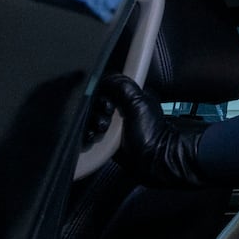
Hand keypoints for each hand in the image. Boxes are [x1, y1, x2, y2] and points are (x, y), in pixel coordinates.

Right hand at [95, 74, 209, 187]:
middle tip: (105, 122)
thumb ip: (124, 87)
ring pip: (89, 118)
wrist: (152, 162)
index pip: (105, 86)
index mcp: (130, 96)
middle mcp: (120, 108)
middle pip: (94, 103)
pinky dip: (87, 135)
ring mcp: (112, 124)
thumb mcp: (139, 104)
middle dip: (95, 112)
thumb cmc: (151, 134)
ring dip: (90, 124)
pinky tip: (92, 138)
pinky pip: (88, 133)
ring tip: (101, 132)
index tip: (106, 105)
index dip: (100, 94)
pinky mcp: (105, 139)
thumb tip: (107, 76)